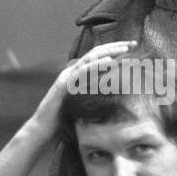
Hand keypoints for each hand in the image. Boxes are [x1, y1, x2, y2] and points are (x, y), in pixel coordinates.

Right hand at [0, 41, 137, 175]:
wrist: (43, 131)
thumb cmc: (63, 121)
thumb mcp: (84, 104)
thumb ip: (95, 95)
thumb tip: (115, 94)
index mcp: (78, 75)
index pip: (98, 58)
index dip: (115, 51)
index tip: (132, 49)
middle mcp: (72, 72)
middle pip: (96, 53)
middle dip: (115, 47)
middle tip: (133, 43)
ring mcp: (67, 78)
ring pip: (90, 59)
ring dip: (109, 52)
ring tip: (124, 48)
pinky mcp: (63, 86)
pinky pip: (82, 72)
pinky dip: (96, 65)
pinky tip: (109, 62)